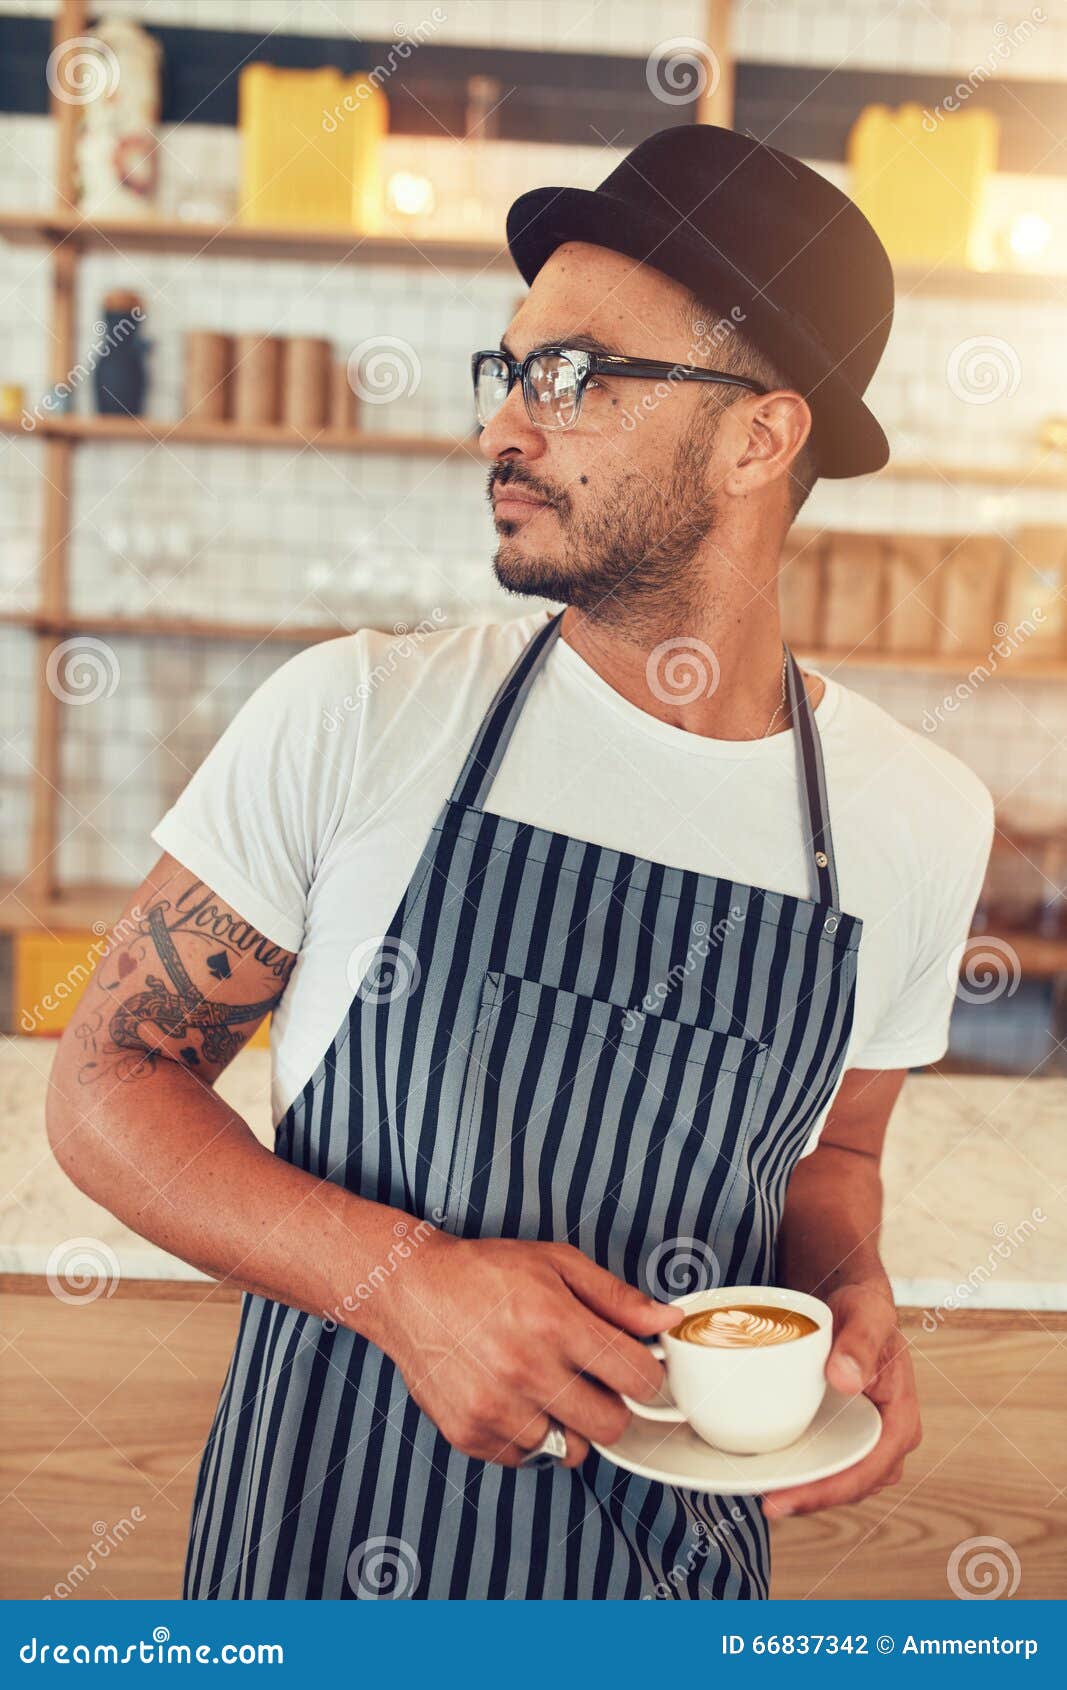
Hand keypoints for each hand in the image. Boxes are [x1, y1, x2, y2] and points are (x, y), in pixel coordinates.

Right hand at [383, 1232, 679, 1467]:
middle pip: (612, 1425)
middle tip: (593, 1381)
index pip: (637, 1378)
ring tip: (547, 1387)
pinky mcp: (470, 1435)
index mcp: (554, 1322)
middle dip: (613, 1405)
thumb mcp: (556, 1264)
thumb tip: (668, 1320)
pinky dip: (531, 1436)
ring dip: (570, 1424)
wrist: (410, 1291)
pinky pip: (528, 1458)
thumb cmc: (484, 1273)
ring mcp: (496, 1409)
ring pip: (571, 1449)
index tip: (637, 1369)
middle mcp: (526, 1370)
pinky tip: (516, 1399)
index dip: (647, 1375)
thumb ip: (617, 1297)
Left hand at [762, 1283, 920, 1517]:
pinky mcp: (844, 1432)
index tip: (789, 1497)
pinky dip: (802, 1469)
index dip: (829, 1491)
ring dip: (805, 1490)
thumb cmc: (864, 1308)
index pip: (868, 1470)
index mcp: (900, 1420)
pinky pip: (825, 1460)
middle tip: (767, 1504)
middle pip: (850, 1484)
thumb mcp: (866, 1315)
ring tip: (763, 1493)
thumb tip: (846, 1380)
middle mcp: (887, 1438)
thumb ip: (860, 1344)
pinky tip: (770, 1468)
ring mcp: (865, 1438)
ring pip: (838, 1479)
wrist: (852, 1302)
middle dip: (812, 1499)